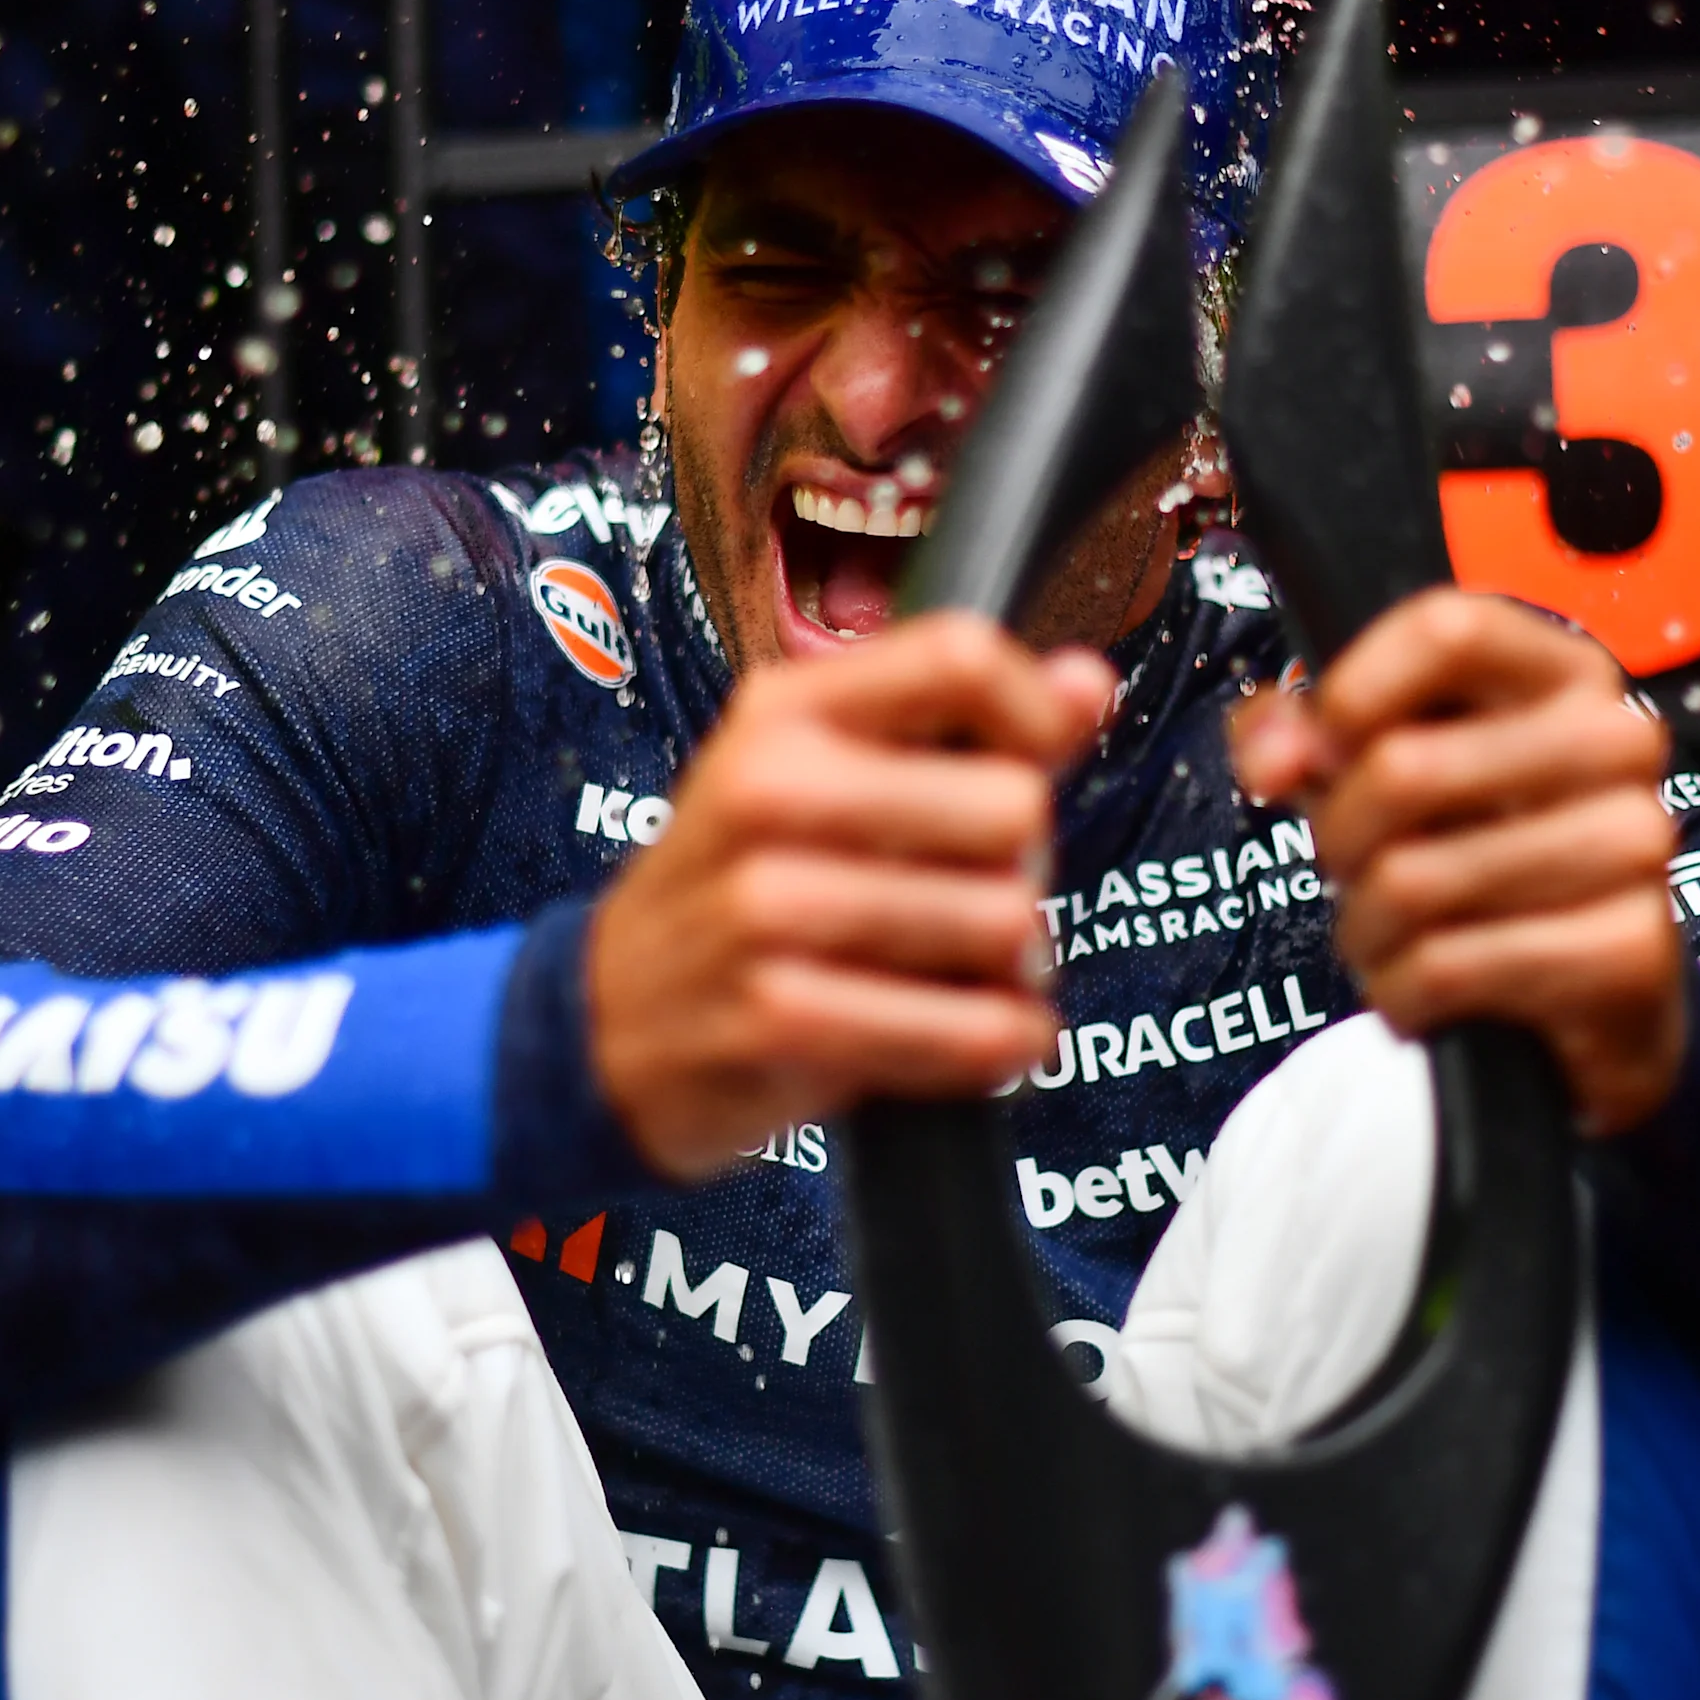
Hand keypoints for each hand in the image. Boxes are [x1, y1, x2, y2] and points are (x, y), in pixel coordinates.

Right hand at [587, 615, 1118, 1177]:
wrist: (611, 1021)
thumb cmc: (740, 889)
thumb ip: (958, 727)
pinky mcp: (781, 1018)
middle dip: (1026, 866)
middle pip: (1010, 803)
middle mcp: (769, 792)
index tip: (1038, 760)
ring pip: (1002, 922)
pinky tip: (984, 1035)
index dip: (1034, 712)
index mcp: (785, 711)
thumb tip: (1089, 685)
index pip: (957, 657)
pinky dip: (1001, 1042)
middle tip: (982, 894)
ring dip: (1016, 966)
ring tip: (972, 971)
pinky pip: (967, 1030)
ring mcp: (766, 908)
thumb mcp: (818, 776)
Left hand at [1231, 592, 1687, 1134]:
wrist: (1594, 979)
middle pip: (1406, 768)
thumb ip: (1307, 732)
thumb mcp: (1388, 772)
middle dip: (1341, 837)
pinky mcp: (1628, 947)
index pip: (1448, 629)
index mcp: (1560, 670)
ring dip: (1367, 927)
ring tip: (1389, 932)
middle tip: (1351, 866)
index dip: (1354, 693)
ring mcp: (1636, 843)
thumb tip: (1272, 754)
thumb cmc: (1485, 850)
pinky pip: (1450, 968)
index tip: (1328, 746)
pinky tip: (1422, 987)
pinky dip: (1402, 991)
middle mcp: (1616, 740)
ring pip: (1416, 881)